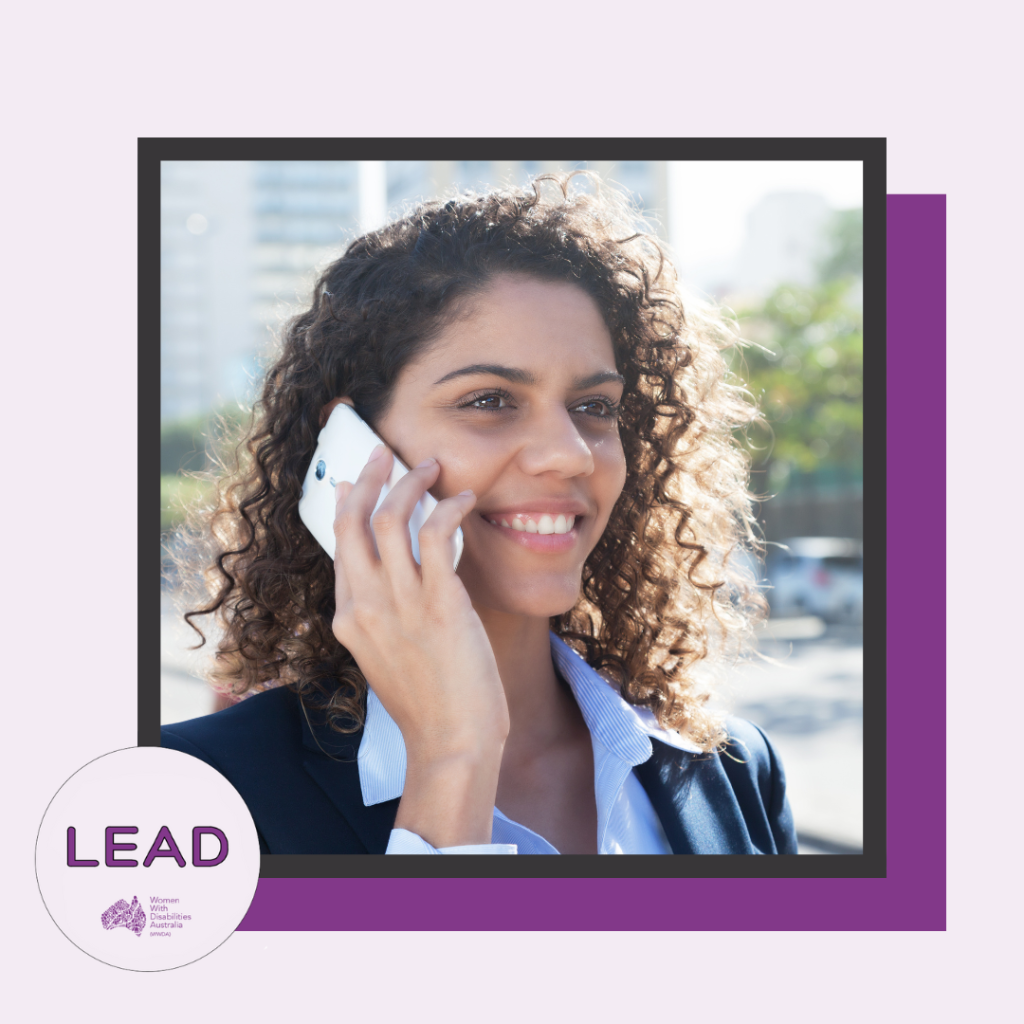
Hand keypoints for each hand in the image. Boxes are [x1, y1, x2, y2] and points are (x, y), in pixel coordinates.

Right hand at [331, 444, 508, 845]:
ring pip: (391, 520)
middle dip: (366, 478)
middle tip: (383, 453)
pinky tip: (464, 500)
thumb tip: (390, 576)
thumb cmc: (430, 703)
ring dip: (410, 483)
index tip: (357, 481)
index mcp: (348, 617)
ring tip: (432, 467)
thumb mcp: (388, 655)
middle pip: (352, 521)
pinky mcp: (440, 605)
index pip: (339, 545)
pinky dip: (449, 508)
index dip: (348, 505)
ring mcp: (400, 605)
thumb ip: (382, 614)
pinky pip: (436, 536)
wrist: (451, 742)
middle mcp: (365, 605)